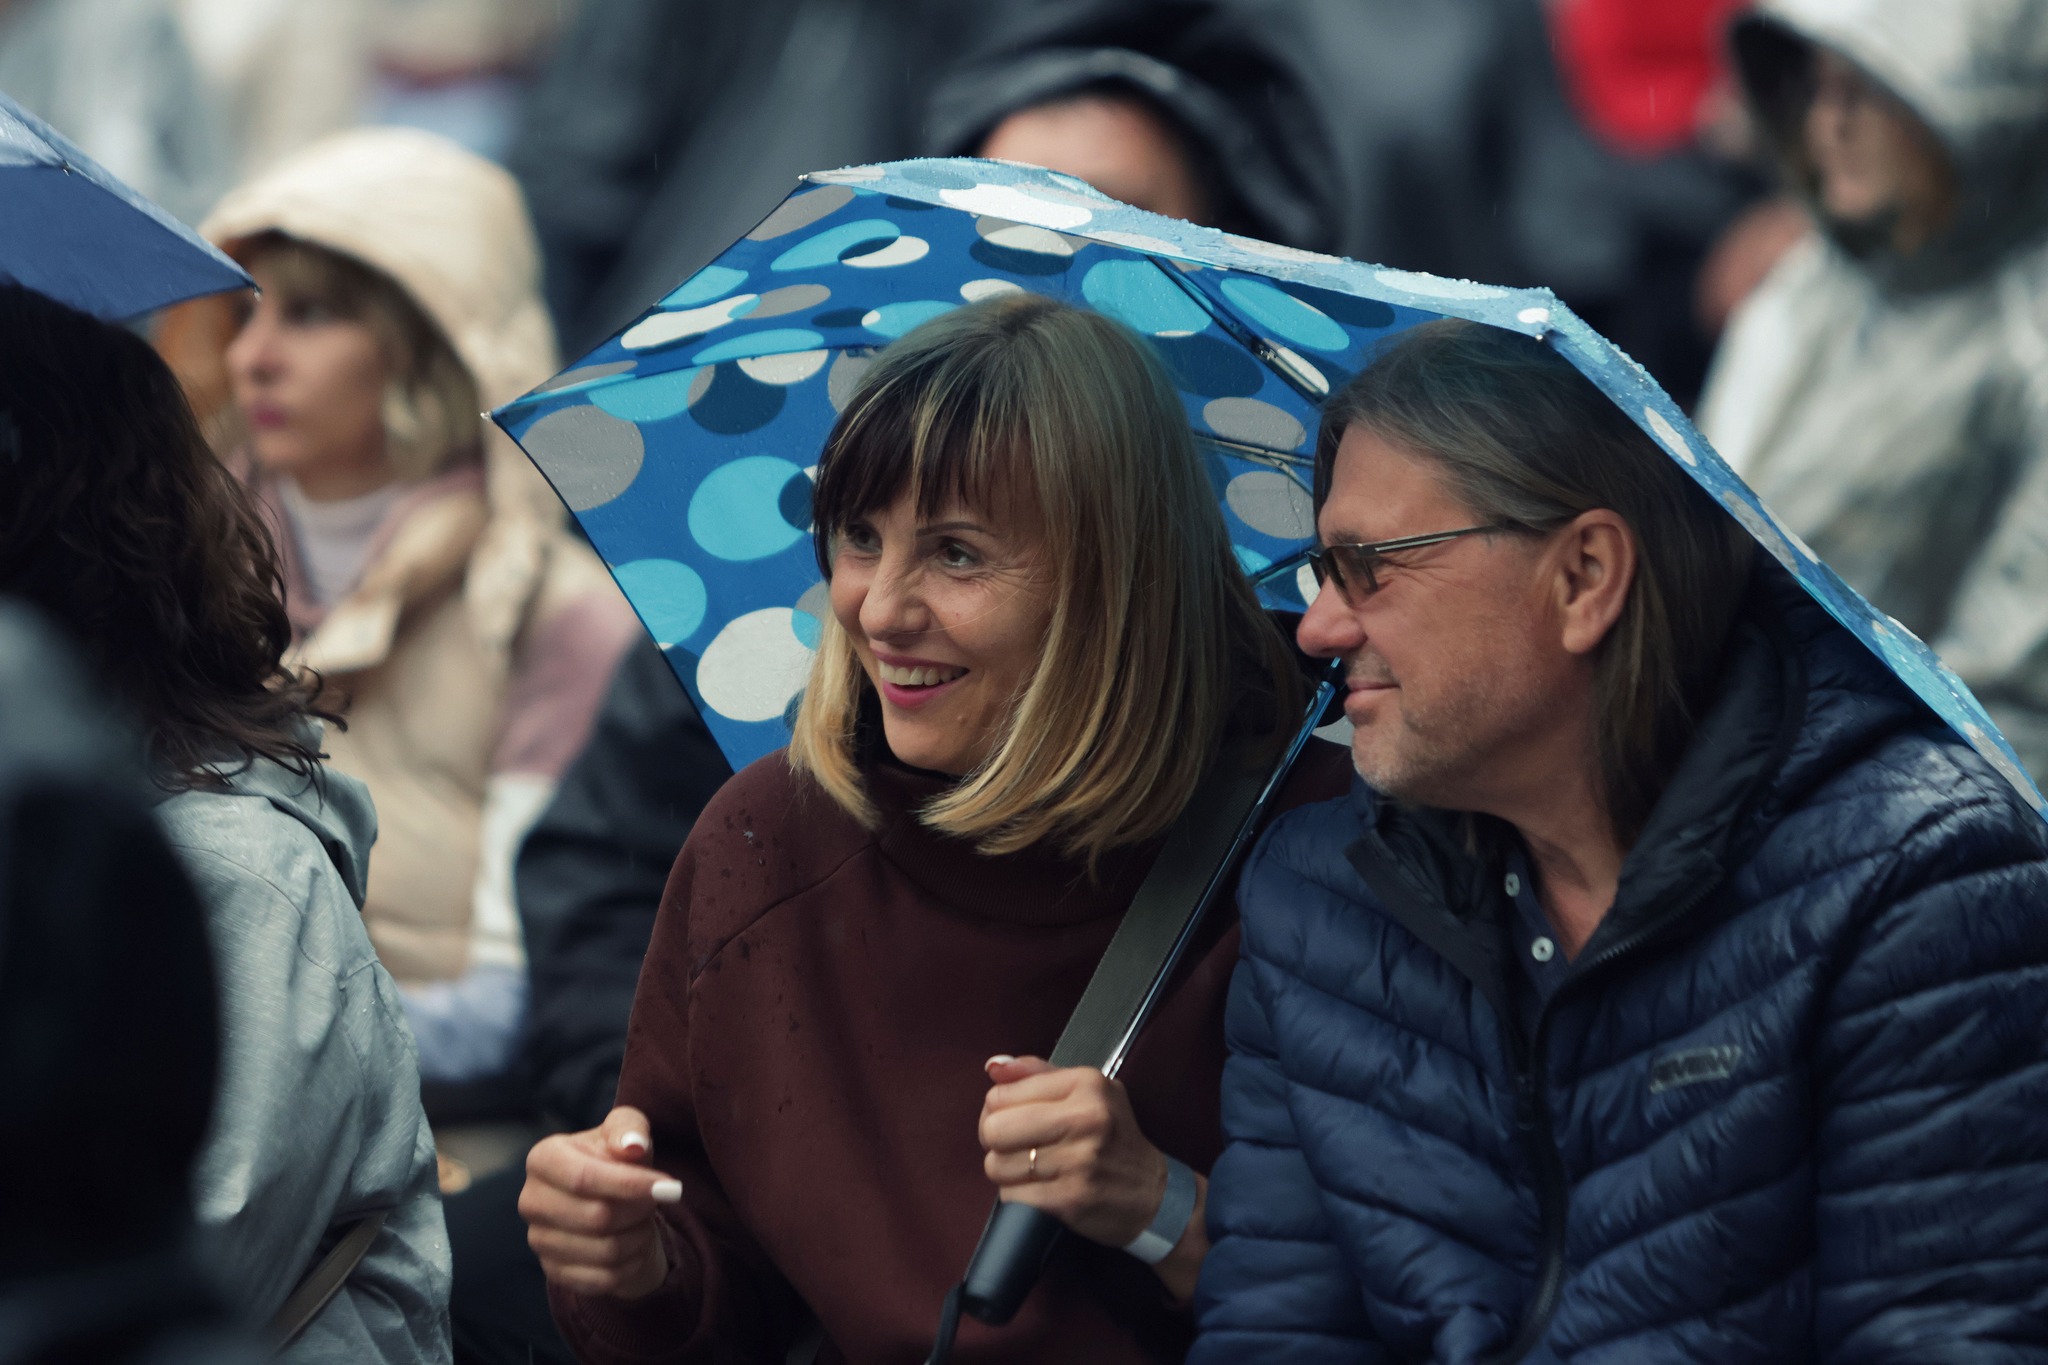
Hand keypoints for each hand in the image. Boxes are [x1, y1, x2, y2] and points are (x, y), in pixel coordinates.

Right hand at [520, 1105, 679, 1299]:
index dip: (629, 1184)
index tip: (669, 1186)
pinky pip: (603, 1279)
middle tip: (656, 1200)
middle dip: (639, 1209)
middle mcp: (532, 1200)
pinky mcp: (554, 1271)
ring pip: (604, 1250)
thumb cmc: (617, 1158)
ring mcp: (538, 1240)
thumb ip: (630, 1128)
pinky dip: (631, 1263)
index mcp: (543, 1159)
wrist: (611, 1200)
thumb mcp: (627, 1131)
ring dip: (639, 1236)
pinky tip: (635, 1244)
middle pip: (597, 1217)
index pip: (583, 1178)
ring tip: (644, 1219)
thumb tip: (633, 1145)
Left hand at [978, 1056, 1209, 1298]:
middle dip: (996, 1141)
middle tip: (1018, 1146)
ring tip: (1034, 1168)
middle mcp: (1085, 1118)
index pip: (1001, 1094)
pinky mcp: (1071, 1199)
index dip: (998, 1110)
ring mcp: (1079, 1161)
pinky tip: (1042, 1189)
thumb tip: (994, 1066)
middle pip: (993, 1129)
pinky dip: (1019, 1195)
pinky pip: (1012, 1195)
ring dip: (1007, 1171)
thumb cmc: (1112, 1137)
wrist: (1154, 1194)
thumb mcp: (1087, 1091)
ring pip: (997, 1165)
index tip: (1014, 1119)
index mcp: (1086, 1084)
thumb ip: (1037, 1073)